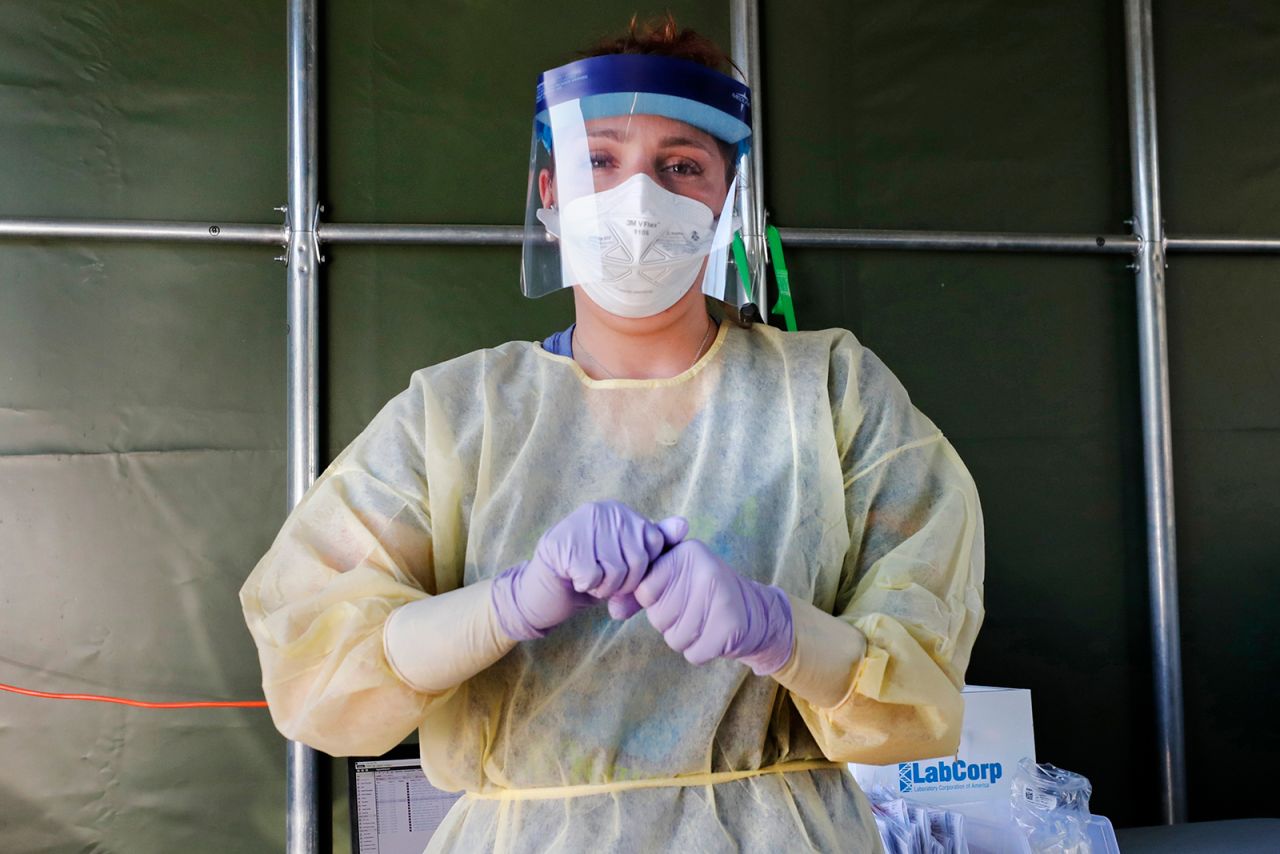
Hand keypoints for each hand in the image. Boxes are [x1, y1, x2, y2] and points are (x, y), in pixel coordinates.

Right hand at [491, 501, 684, 639]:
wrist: (544, 592)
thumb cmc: (589, 577)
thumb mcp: (627, 561)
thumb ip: (654, 543)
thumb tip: (684, 525)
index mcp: (619, 511)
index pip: (653, 545)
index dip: (640, 571)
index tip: (620, 572)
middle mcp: (601, 510)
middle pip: (636, 560)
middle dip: (622, 583)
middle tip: (601, 580)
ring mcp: (579, 523)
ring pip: (615, 570)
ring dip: (603, 587)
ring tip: (588, 579)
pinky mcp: (561, 543)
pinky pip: (592, 577)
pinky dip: (585, 587)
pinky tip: (573, 579)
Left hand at [633, 539, 793, 674]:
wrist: (754, 613)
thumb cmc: (703, 596)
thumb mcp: (672, 583)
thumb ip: (640, 592)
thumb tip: (612, 608)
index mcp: (685, 553)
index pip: (644, 590)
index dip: (654, 602)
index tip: (673, 596)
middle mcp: (703, 569)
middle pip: (658, 617)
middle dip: (670, 622)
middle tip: (693, 610)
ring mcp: (720, 597)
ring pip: (674, 638)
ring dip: (685, 638)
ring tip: (704, 621)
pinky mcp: (730, 626)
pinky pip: (694, 653)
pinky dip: (700, 651)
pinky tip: (713, 635)